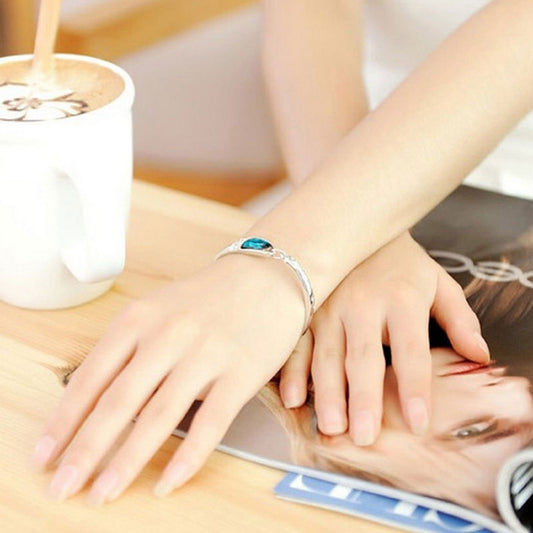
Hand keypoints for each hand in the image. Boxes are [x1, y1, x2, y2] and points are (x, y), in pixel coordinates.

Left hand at [31, 254, 303, 503]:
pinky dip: (187, 458)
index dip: (64, 421)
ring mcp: (205, 354)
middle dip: (85, 451)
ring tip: (104, 493)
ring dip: (127, 462)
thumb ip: (129, 349)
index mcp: (140, 319)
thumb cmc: (207, 297)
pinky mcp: (240, 372)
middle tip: (62, 487)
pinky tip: (168, 483)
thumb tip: (98, 401)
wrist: (266, 277)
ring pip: (159, 417)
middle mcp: (168, 336)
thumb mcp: (158, 309)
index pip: (91, 377)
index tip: (45, 455)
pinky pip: (210, 423)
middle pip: (119, 403)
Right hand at [279, 232, 489, 444]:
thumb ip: (459, 318)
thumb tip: (480, 355)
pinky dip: (292, 371)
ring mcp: (329, 306)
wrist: (355, 226)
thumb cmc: (401, 262)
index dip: (415, 388)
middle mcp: (362, 304)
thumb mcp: (437, 282)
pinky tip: (293, 398)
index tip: (418, 423)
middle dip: (363, 399)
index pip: (411, 351)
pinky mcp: (306, 309)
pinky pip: (297, 343)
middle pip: (364, 358)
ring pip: (326, 355)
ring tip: (331, 426)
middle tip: (363, 436)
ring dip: (327, 392)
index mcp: (401, 299)